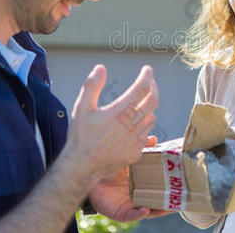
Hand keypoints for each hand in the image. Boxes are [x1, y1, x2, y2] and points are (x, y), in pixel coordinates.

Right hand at [69, 64, 158, 185]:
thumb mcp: (82, 108)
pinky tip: (134, 126)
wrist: (82, 166)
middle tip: (150, 83)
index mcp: (119, 112)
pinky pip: (147, 135)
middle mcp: (131, 125)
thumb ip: (91, 86)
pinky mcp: (136, 151)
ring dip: (148, 109)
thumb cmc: (81, 137)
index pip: (141, 88)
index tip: (147, 70)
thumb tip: (100, 68)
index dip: (147, 76)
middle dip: (154, 88)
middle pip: (153, 101)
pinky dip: (143, 127)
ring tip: (139, 106)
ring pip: (151, 118)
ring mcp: (135, 140)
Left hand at [88, 136, 171, 221]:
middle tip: (179, 199)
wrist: (87, 174)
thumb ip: (140, 147)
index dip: (169, 185)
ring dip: (157, 210)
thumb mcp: (127, 156)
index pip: (158, 185)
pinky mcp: (119, 212)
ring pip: (146, 210)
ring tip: (167, 208)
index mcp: (141, 182)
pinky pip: (130, 215)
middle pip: (156, 199)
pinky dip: (138, 214)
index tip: (181, 183)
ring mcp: (129, 204)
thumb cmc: (109, 166)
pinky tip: (145, 210)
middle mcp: (137, 194)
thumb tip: (154, 138)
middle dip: (168, 201)